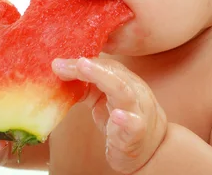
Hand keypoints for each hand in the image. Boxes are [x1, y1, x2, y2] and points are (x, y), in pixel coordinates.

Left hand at [52, 57, 166, 173]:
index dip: (81, 62)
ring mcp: (138, 111)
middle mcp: (134, 91)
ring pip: (124, 91)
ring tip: (83, 68)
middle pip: (113, 72)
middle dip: (87, 66)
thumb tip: (61, 71)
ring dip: (102, 77)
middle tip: (63, 64)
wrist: (152, 149)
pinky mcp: (137, 133)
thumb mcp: (103, 100)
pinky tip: (116, 116)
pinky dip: (126, 119)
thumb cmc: (124, 122)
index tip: (59, 62)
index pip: (105, 65)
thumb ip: (87, 86)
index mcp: (125, 81)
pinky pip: (135, 124)